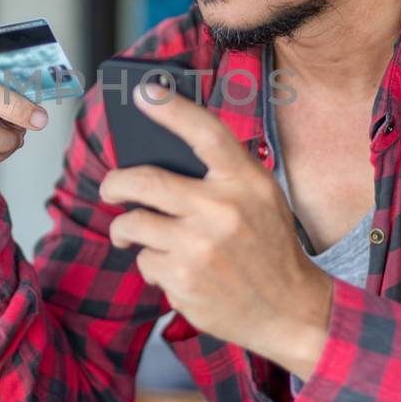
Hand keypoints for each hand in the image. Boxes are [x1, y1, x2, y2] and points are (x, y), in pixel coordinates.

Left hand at [98, 81, 334, 377]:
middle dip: (115, 183)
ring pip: (133, 224)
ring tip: (131, 235)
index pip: (204, 133)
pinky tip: (175, 269)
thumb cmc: (269, 247)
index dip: (171, 108)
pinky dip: (151, 265)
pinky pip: (145, 261)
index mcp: (245, 182)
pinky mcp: (184, 280)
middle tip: (111, 188)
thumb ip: (223, 175)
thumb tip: (163, 153)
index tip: (143, 92)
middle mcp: (222, 210)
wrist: (290, 309)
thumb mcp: (262, 198)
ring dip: (126, 230)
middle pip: (145, 181)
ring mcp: (200, 247)